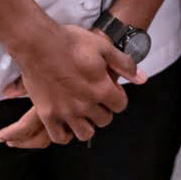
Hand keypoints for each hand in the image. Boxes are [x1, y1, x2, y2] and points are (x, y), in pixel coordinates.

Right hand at [0, 24, 143, 147]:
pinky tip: (66, 122)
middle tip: (95, 98)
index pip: (120, 105)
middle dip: (104, 110)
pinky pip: (59, 137)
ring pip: (85, 133)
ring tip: (82, 112)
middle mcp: (85, 105)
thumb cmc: (70, 42)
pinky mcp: (47, 114)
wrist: (38, 43)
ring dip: (87, 124)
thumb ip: (124, 64)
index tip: (109, 89)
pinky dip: (65, 133)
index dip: (117, 96)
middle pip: (104, 120)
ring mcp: (65, 112)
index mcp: (101, 88)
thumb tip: (142, 79)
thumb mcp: (103, 46)